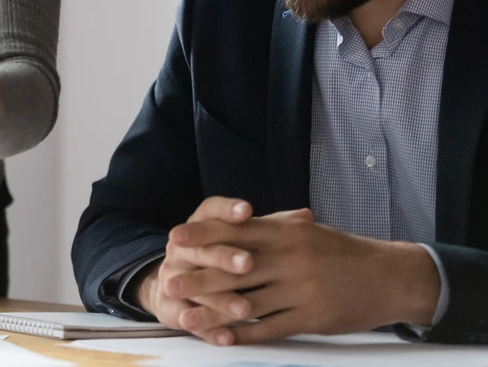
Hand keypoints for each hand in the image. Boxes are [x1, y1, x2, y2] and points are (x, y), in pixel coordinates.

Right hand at [136, 197, 256, 342]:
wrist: (173, 286)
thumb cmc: (218, 257)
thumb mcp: (238, 239)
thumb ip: (269, 228)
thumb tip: (307, 216)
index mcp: (198, 226)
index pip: (210, 211)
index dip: (227, 210)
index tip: (247, 211)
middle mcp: (181, 248)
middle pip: (202, 249)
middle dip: (225, 256)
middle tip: (248, 263)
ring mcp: (173, 276)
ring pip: (196, 287)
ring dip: (220, 299)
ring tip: (244, 309)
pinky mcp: (169, 306)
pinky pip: (188, 318)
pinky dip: (209, 330)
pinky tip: (228, 338)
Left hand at [166, 208, 440, 344]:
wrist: (389, 278)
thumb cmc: (343, 252)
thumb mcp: (307, 232)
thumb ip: (271, 229)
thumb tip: (234, 220)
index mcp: (287, 233)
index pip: (236, 231)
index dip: (203, 234)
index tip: (174, 238)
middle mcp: (291, 259)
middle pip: (235, 269)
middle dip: (199, 276)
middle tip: (169, 281)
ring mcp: (301, 290)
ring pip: (248, 302)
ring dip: (213, 312)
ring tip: (185, 316)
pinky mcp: (311, 318)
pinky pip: (270, 328)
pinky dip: (243, 334)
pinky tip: (222, 338)